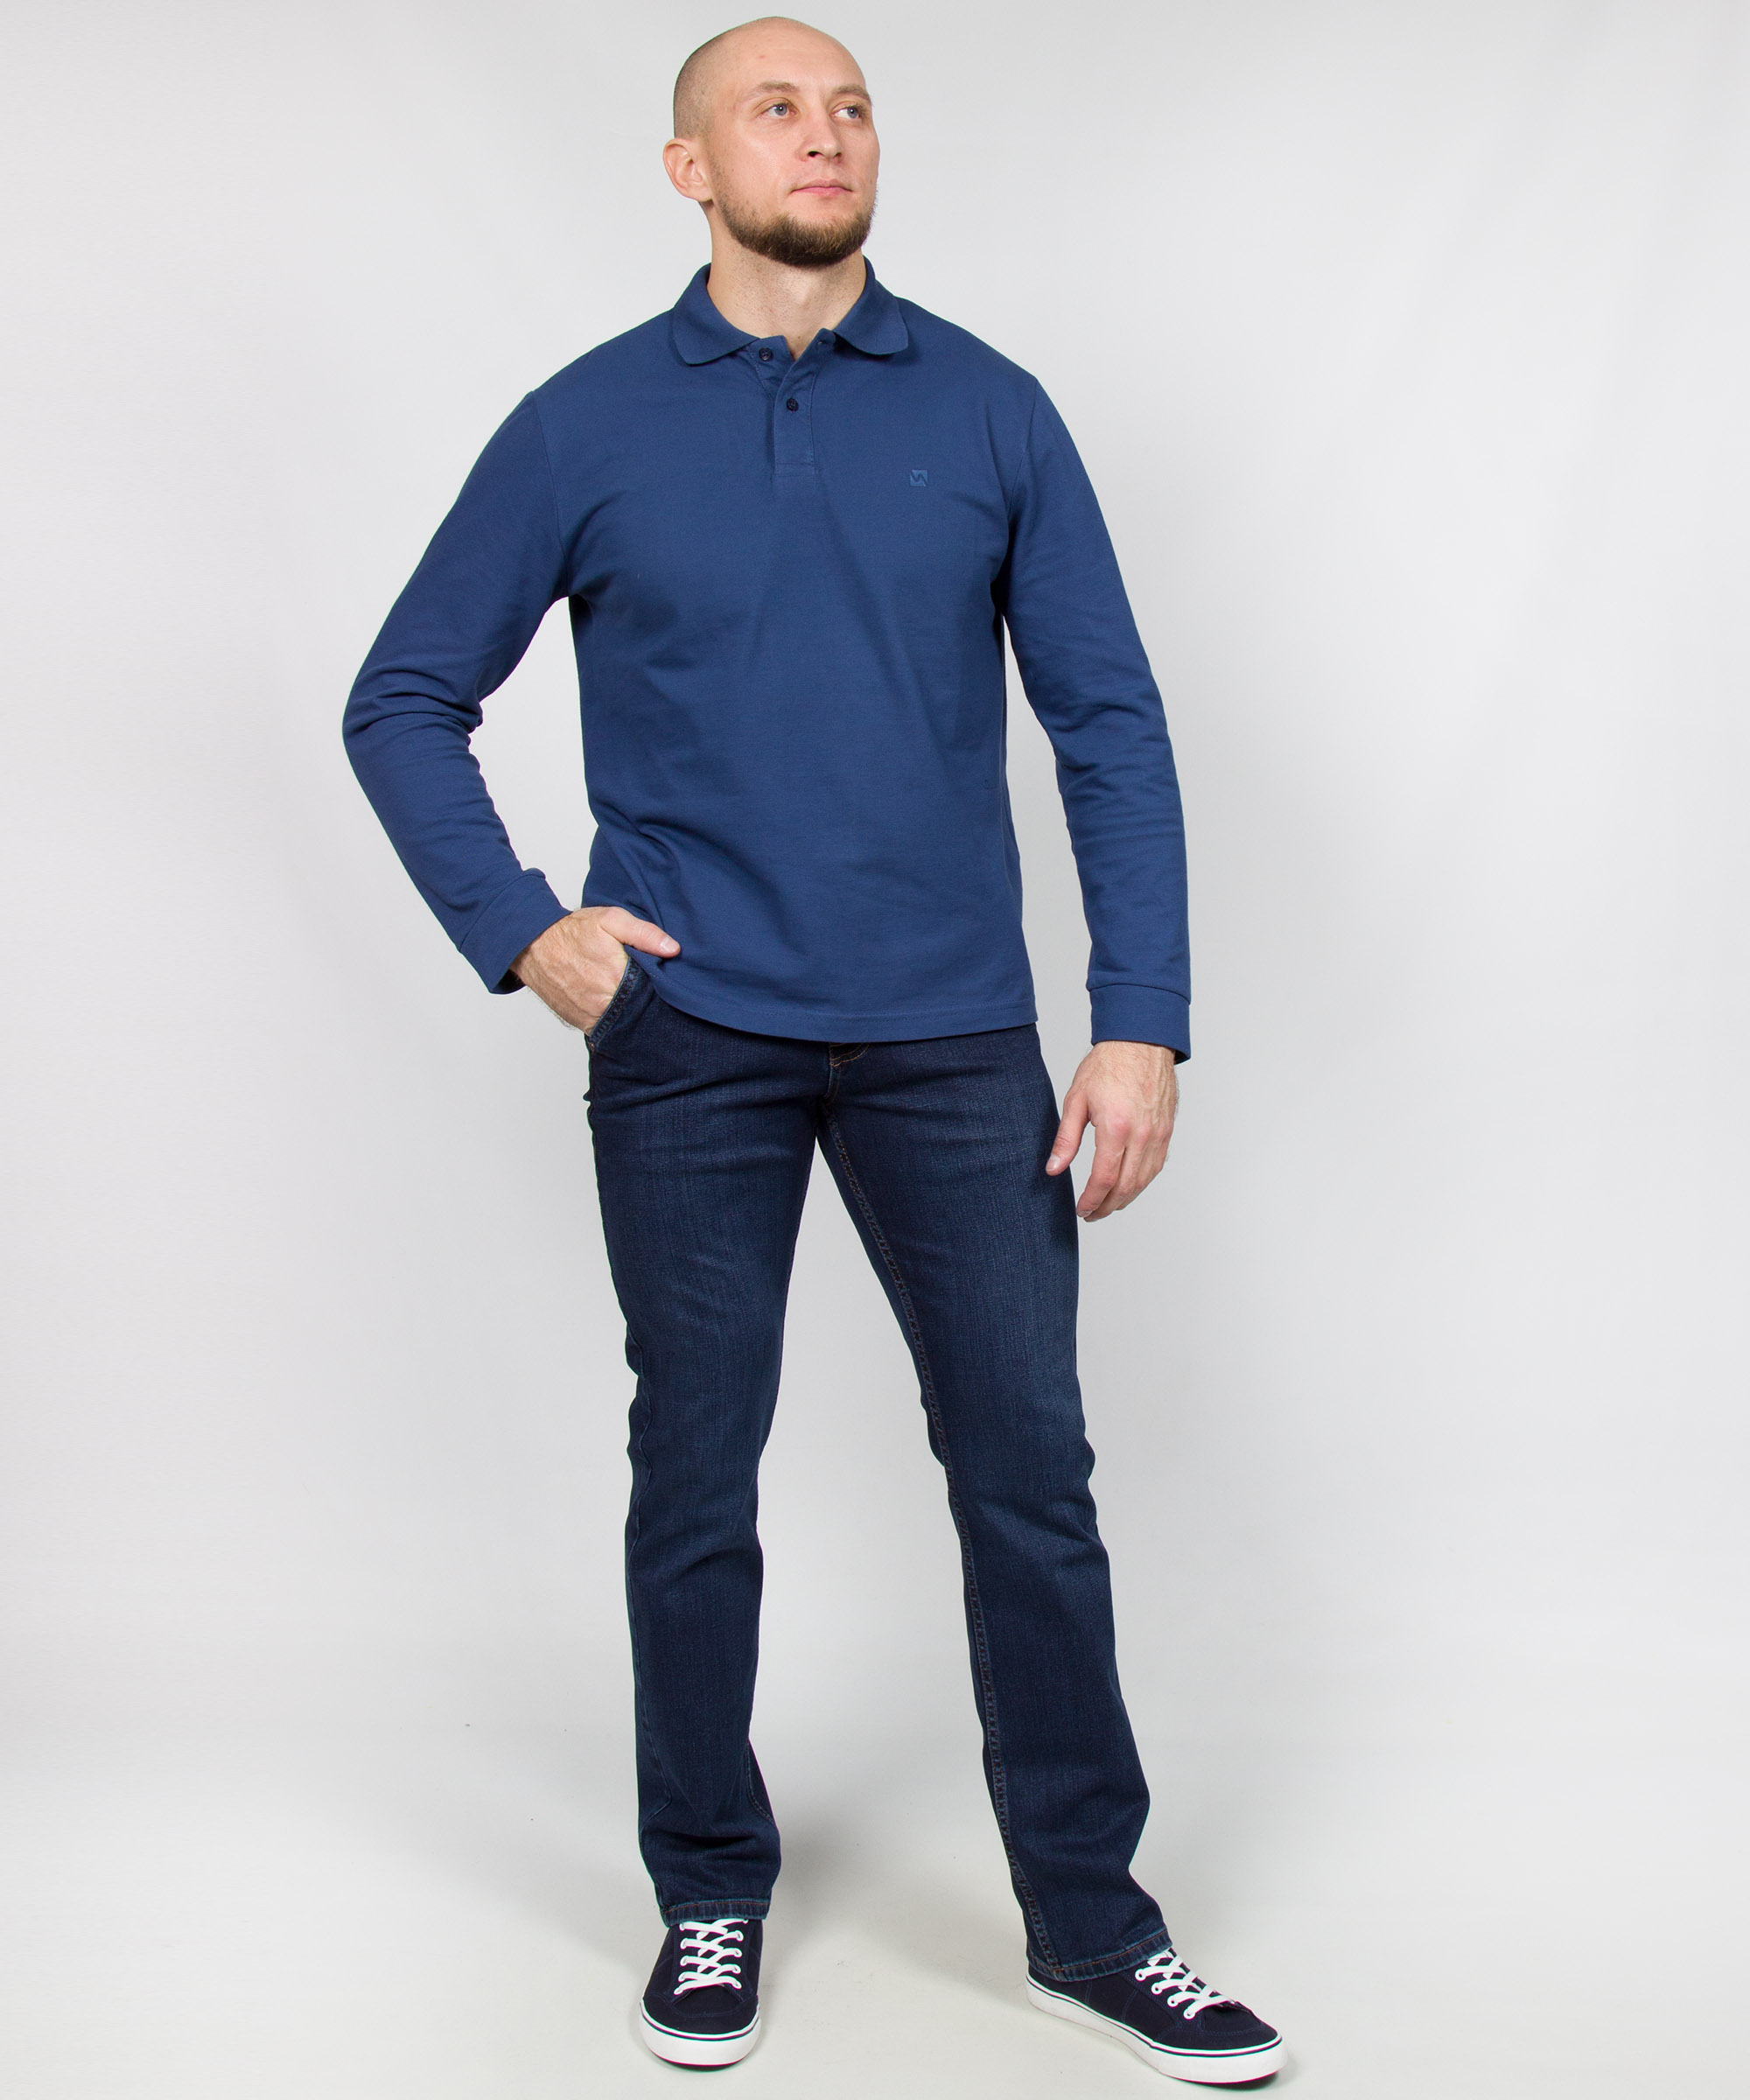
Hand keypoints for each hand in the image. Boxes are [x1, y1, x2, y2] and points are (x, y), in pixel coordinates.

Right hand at [511, 906, 678, 1032]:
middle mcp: (606, 1002)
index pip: (657, 990)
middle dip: (650, 1001)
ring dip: (634, 1014)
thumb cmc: (572, 932)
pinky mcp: (583, 1024)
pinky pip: (608, 1030)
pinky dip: (616, 1022)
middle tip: (651, 988)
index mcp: (618, 975)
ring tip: (634, 997)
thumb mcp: (610, 920)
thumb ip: (643, 933)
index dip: (665, 985)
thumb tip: (672, 949)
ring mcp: (593, 1016)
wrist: (533, 947)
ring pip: (627, 1023)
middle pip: (643, 1010)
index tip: (669, 979)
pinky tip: (619, 1007)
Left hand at [1045, 1040, 1178, 1221]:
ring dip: (1125, 1199)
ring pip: (1143, 1181)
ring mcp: (1158, 1135)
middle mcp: (1142, 1136)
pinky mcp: (1167, 1131)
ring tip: (1107, 1206)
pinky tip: (1128, 1186)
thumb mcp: (1076, 1100)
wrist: (1141, 1042)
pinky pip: (1156, 1167)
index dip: (1091, 1201)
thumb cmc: (1108, 1066)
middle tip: (1091, 1214)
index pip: (1103, 1179)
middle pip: (1125, 1187)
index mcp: (1116, 1128)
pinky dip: (1141, 1182)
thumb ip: (1066, 1139)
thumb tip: (1053, 1168)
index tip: (1081, 1210)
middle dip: (1106, 1207)